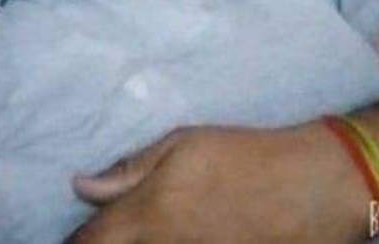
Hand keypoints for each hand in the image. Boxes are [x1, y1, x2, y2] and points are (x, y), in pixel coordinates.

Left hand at [67, 124, 370, 242]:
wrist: (309, 186)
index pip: (92, 240)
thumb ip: (130, 169)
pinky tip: (171, 236)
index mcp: (150, 212)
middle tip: (103, 231)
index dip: (75, 242)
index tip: (70, 237)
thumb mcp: (182, 145)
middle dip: (102, 243)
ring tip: (142, 229)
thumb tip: (80, 185)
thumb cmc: (241, 155)